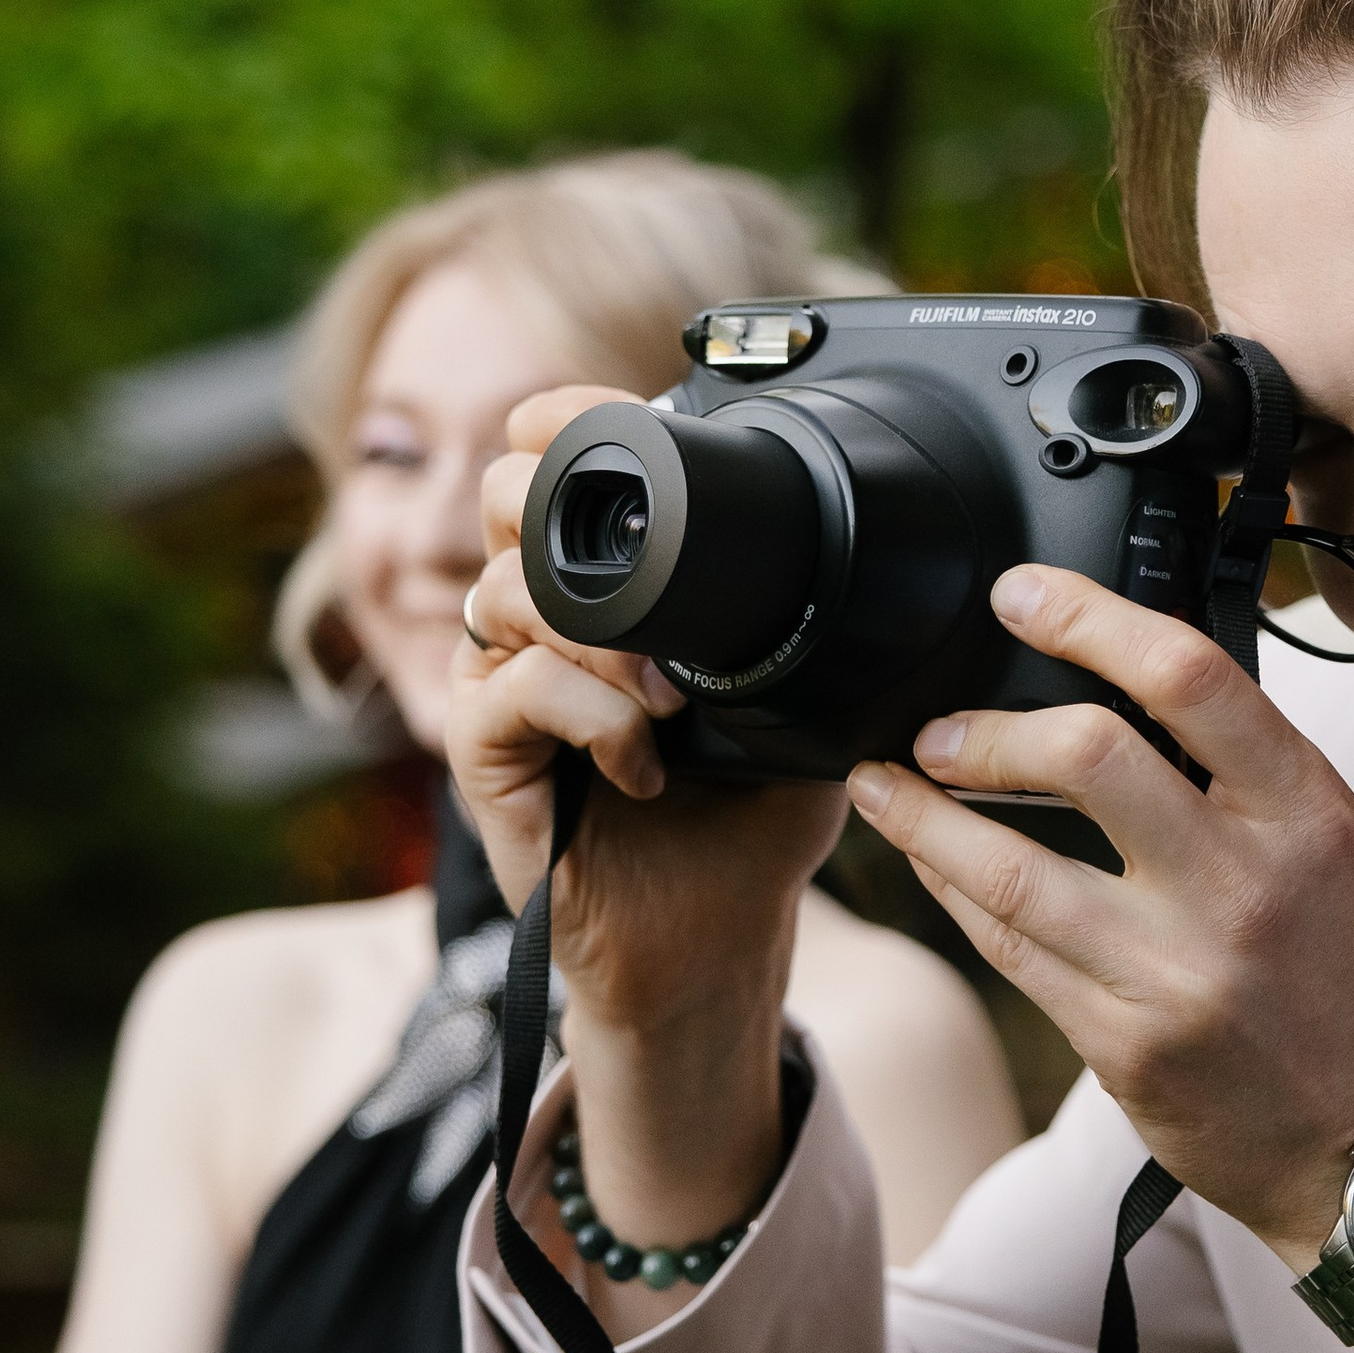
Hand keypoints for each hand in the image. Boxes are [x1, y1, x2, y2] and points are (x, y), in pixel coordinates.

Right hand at [452, 387, 843, 1241]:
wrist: (715, 940)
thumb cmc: (751, 820)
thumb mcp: (800, 696)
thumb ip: (798, 617)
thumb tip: (870, 546)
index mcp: (600, 590)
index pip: (554, 467)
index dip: (571, 420)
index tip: (631, 412)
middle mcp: (533, 625)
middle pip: (509, 508)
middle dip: (575, 517)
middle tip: (657, 578)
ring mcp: (496, 686)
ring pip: (507, 594)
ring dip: (603, 636)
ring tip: (672, 699)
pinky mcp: (482, 758)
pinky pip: (511, 692)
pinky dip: (589, 714)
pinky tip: (646, 762)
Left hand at [848, 566, 1353, 1255]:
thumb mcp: (1334, 854)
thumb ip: (1243, 776)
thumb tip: (1124, 689)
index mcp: (1308, 815)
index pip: (1190, 678)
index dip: (1090, 620)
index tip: (1022, 597)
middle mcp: (1245, 885)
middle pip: (1087, 757)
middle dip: (986, 731)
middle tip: (938, 729)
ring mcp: (1178, 973)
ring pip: (1012, 870)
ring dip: (925, 818)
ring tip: (884, 786)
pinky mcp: (1124, 1047)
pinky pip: (1011, 952)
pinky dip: (955, 894)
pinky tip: (930, 865)